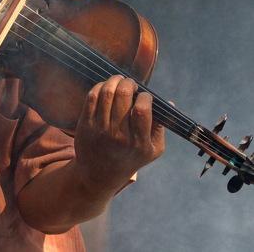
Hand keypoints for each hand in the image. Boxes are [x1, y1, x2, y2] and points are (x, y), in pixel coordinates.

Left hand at [74, 75, 164, 192]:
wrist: (99, 174)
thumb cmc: (130, 158)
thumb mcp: (153, 150)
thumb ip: (161, 127)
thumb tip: (169, 103)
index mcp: (138, 143)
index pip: (142, 110)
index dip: (144, 96)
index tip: (144, 95)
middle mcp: (118, 136)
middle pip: (122, 96)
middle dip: (128, 83)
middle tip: (130, 83)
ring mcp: (100, 129)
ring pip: (106, 93)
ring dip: (114, 81)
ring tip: (119, 80)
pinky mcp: (85, 125)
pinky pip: (92, 98)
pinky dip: (99, 87)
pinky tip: (105, 86)